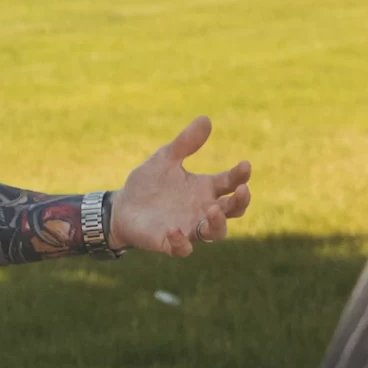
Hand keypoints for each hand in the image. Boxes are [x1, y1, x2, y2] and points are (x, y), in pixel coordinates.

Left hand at [111, 116, 250, 256]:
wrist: (122, 207)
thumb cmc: (148, 184)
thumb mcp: (165, 158)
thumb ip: (185, 143)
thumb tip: (206, 118)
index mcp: (205, 189)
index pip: (230, 183)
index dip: (240, 175)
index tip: (245, 165)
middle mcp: (202, 210)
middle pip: (233, 210)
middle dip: (241, 202)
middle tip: (243, 190)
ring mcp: (188, 227)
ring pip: (215, 233)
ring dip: (218, 223)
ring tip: (213, 210)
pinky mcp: (170, 242)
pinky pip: (182, 248)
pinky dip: (181, 241)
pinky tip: (174, 229)